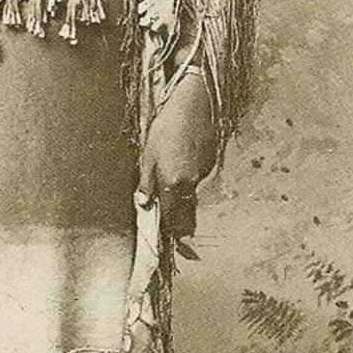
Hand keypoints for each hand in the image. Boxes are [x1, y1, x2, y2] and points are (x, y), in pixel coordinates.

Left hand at [140, 71, 216, 240]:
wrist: (193, 106)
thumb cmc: (165, 128)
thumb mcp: (148, 155)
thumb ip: (146, 182)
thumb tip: (143, 203)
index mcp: (173, 183)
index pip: (171, 217)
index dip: (171, 233)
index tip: (174, 247)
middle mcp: (190, 183)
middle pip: (187, 214)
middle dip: (182, 227)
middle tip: (180, 239)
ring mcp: (202, 173)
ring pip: (192, 196)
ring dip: (184, 202)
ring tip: (174, 197)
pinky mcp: (209, 163)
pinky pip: (197, 180)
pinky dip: (190, 182)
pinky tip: (182, 167)